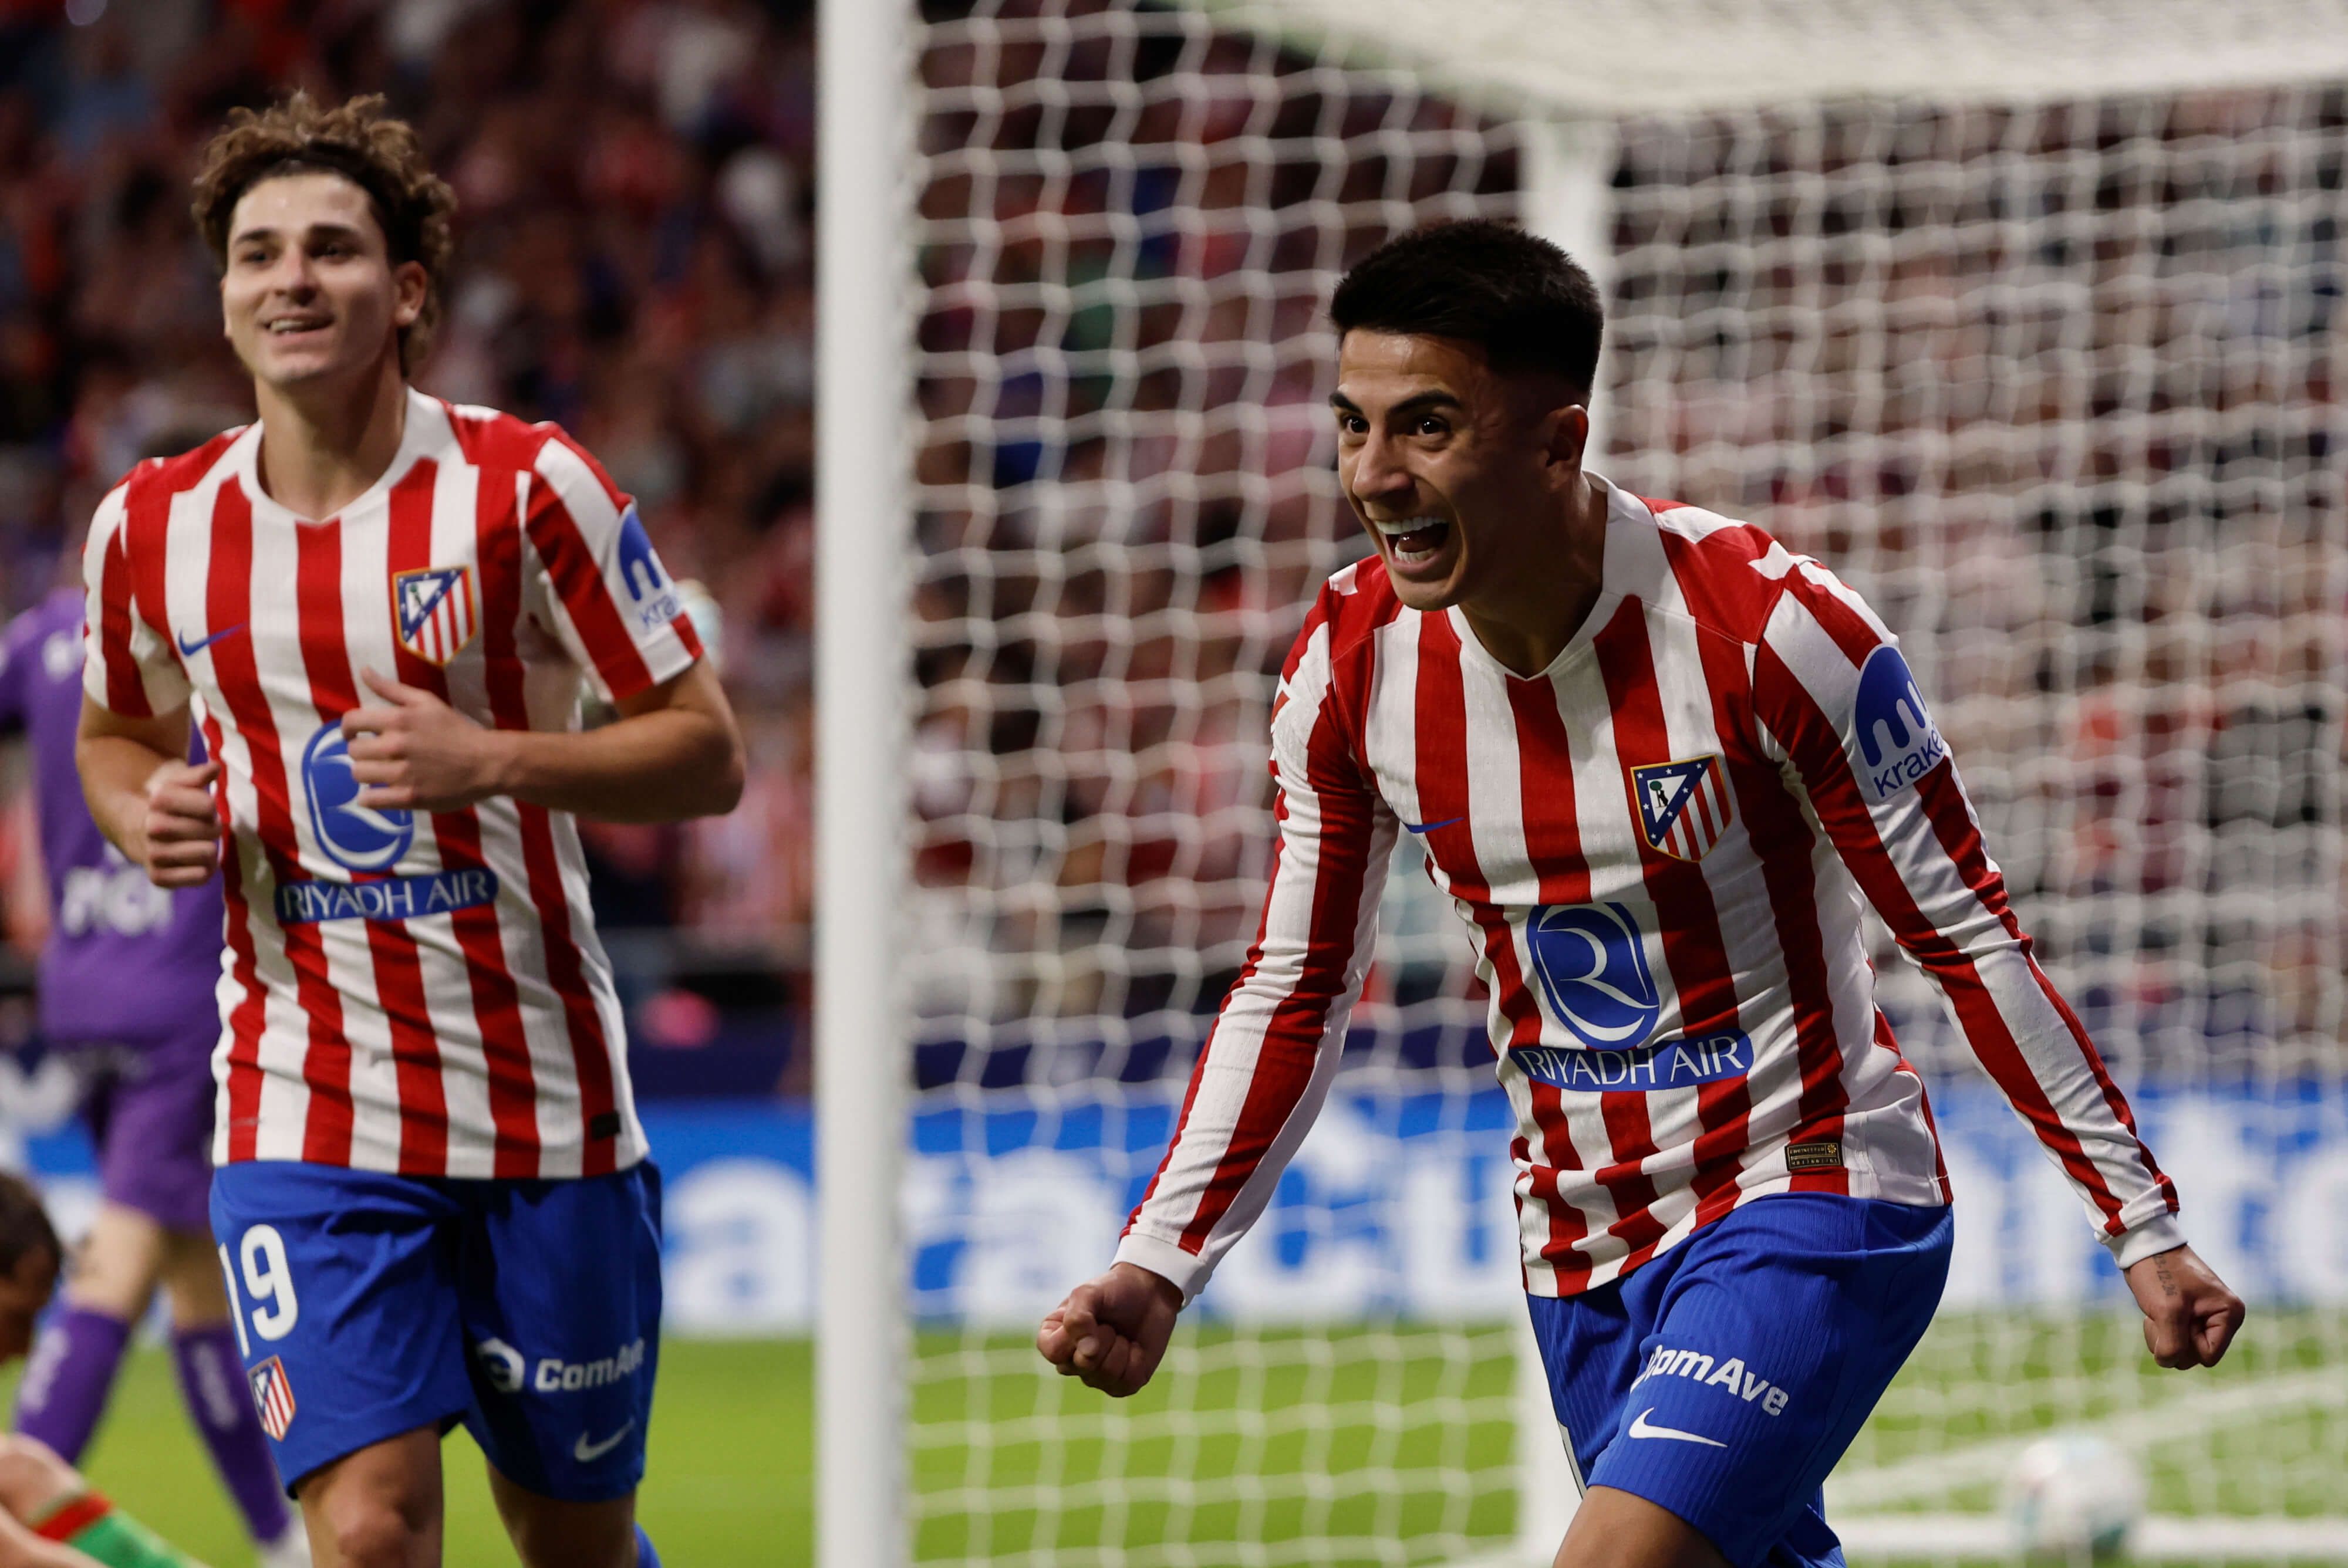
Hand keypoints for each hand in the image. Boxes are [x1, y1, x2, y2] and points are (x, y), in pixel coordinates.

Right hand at [139, 759, 220, 887]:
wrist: (136, 828)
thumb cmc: (168, 803)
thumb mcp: (177, 783)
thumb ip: (196, 775)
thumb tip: (215, 767)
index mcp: (159, 801)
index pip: (208, 806)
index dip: (210, 807)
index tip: (199, 806)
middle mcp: (153, 828)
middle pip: (212, 830)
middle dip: (212, 826)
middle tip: (201, 826)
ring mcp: (154, 854)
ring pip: (208, 853)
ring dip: (210, 848)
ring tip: (198, 842)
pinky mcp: (158, 877)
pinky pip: (200, 876)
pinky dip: (204, 870)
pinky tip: (195, 861)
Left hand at [342, 669, 507, 812]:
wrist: (487, 762)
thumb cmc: (456, 730)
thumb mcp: (426, 702)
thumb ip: (391, 688)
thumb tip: (363, 671)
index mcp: (398, 720)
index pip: (351, 722)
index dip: (348, 729)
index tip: (355, 735)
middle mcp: (396, 746)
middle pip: (354, 751)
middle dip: (362, 751)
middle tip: (377, 754)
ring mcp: (402, 774)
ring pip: (359, 775)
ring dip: (366, 773)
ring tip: (382, 772)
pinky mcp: (409, 797)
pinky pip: (370, 800)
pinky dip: (370, 797)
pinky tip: (381, 792)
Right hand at [1036, 1262, 1181, 1397]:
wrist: (1149, 1293)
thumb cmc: (1114, 1290)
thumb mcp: (1089, 1292)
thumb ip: (1077, 1318)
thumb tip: (1086, 1354)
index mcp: (1055, 1338)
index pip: (1053, 1352)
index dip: (1073, 1336)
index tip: (1090, 1317)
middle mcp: (1072, 1362)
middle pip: (1082, 1365)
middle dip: (1104, 1338)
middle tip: (1109, 1323)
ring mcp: (1095, 1376)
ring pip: (1106, 1374)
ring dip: (1120, 1347)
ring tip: (1120, 1333)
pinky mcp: (1121, 1384)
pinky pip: (1127, 1382)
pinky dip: (1136, 1360)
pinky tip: (1134, 1347)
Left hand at [2123, 1243, 2244, 1368]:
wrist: (2142, 1247)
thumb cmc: (2158, 1273)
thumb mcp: (2167, 1311)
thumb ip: (2172, 1345)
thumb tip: (2169, 1362)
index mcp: (2229, 1315)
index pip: (2207, 1356)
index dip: (2184, 1344)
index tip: (2175, 1318)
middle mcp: (2222, 1319)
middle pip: (2195, 1356)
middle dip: (2172, 1340)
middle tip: (2161, 1313)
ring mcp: (2205, 1319)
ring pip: (2182, 1351)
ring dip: (2162, 1336)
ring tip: (2157, 1311)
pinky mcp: (2188, 1318)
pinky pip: (2174, 1340)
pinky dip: (2159, 1331)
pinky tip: (2154, 1313)